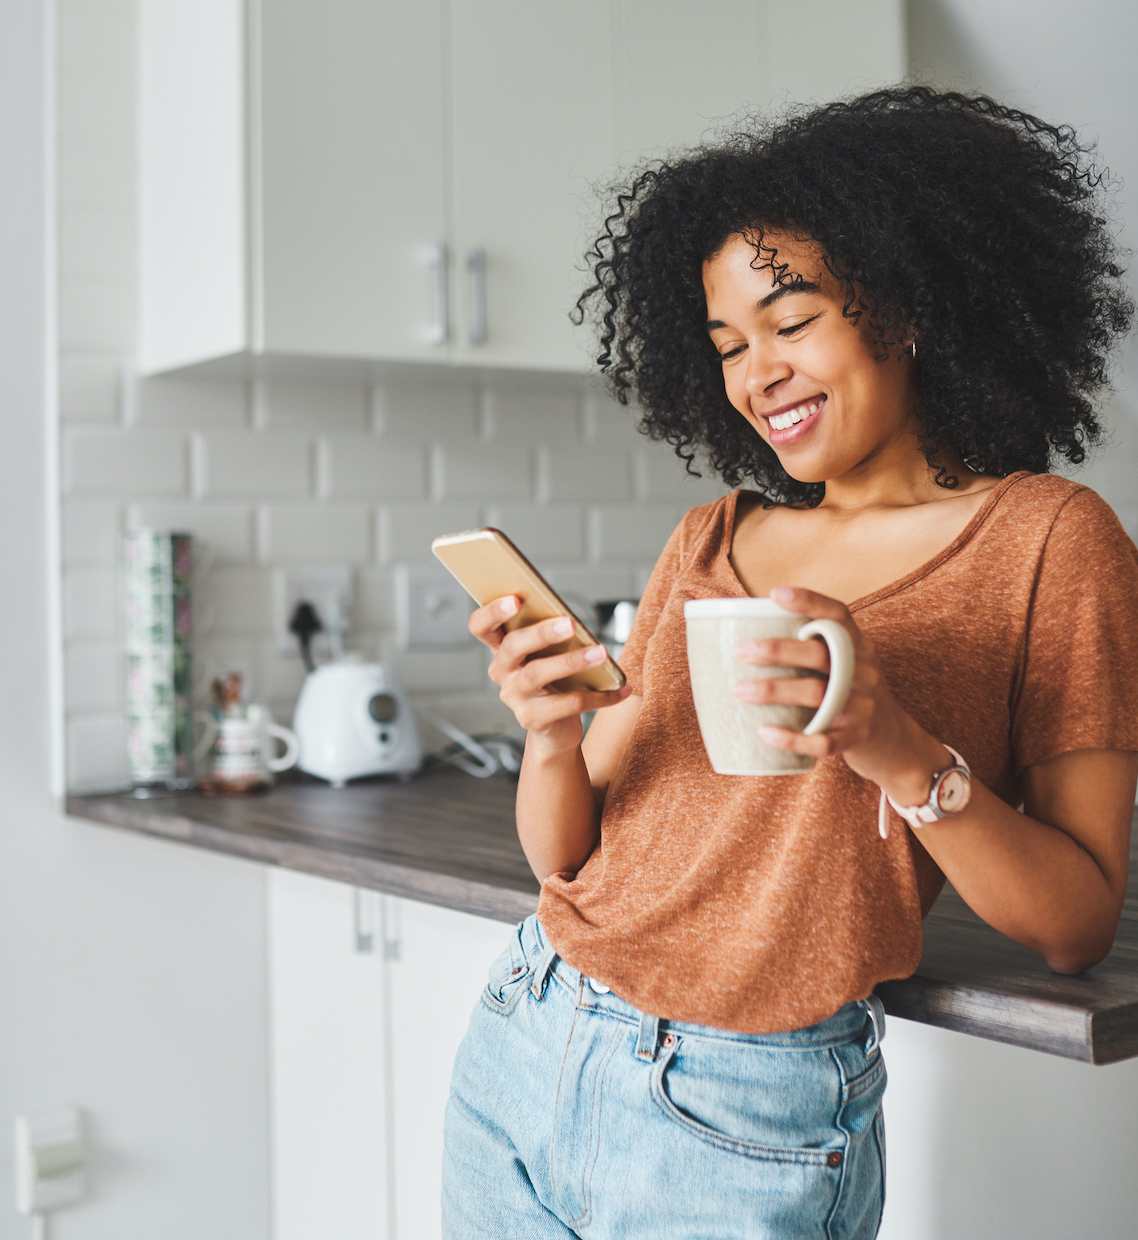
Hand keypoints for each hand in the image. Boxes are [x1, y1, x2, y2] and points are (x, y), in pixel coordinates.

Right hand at [469, 596, 630, 755]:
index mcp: (502, 649)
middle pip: (513, 647)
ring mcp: (515, 697)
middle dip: (541, 632)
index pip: (481, 627)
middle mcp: (502, 672)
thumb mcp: (548, 655)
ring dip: (572, 661)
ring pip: (538, 674)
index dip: (492, 612)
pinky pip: (568, 704)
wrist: (554, 729)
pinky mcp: (533, 719)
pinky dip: (598, 696)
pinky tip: (619, 689)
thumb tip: (572, 620)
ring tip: (601, 652)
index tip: (514, 599)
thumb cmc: (554, 681)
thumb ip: (551, 636)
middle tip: (570, 623)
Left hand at [733, 587, 948, 800]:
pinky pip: (823, 741)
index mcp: (858, 647)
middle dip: (778, 650)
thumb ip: (814, 648)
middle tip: (741, 651)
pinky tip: (765, 732)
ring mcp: (862, 705)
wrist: (895, 741)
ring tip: (739, 689)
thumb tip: (749, 634)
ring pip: (816, 694)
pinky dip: (792, 738)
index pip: (838, 615)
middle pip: (820, 654)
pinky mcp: (857, 738)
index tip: (775, 594)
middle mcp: (863, 671)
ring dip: (773, 690)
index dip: (809, 601)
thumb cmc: (853, 694)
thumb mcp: (848, 665)